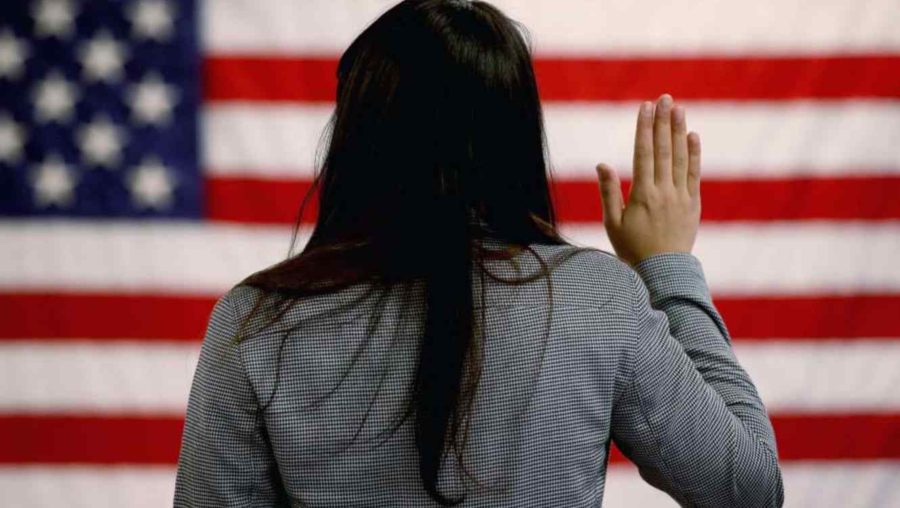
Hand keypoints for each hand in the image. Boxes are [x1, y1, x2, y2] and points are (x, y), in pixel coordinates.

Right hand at [595, 93, 701, 266]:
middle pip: (663, 150)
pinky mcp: (693, 204)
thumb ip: (609, 192)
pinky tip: (693, 136)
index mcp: (642, 195)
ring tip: (678, 109)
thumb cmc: (632, 250)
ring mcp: (681, 197)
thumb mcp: (612, 224)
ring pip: (680, 157)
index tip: (645, 107)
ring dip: (679, 131)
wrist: (663, 273)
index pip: (643, 153)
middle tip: (664, 98)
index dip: (644, 128)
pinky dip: (694, 154)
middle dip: (663, 122)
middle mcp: (663, 191)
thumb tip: (602, 164)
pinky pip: (694, 174)